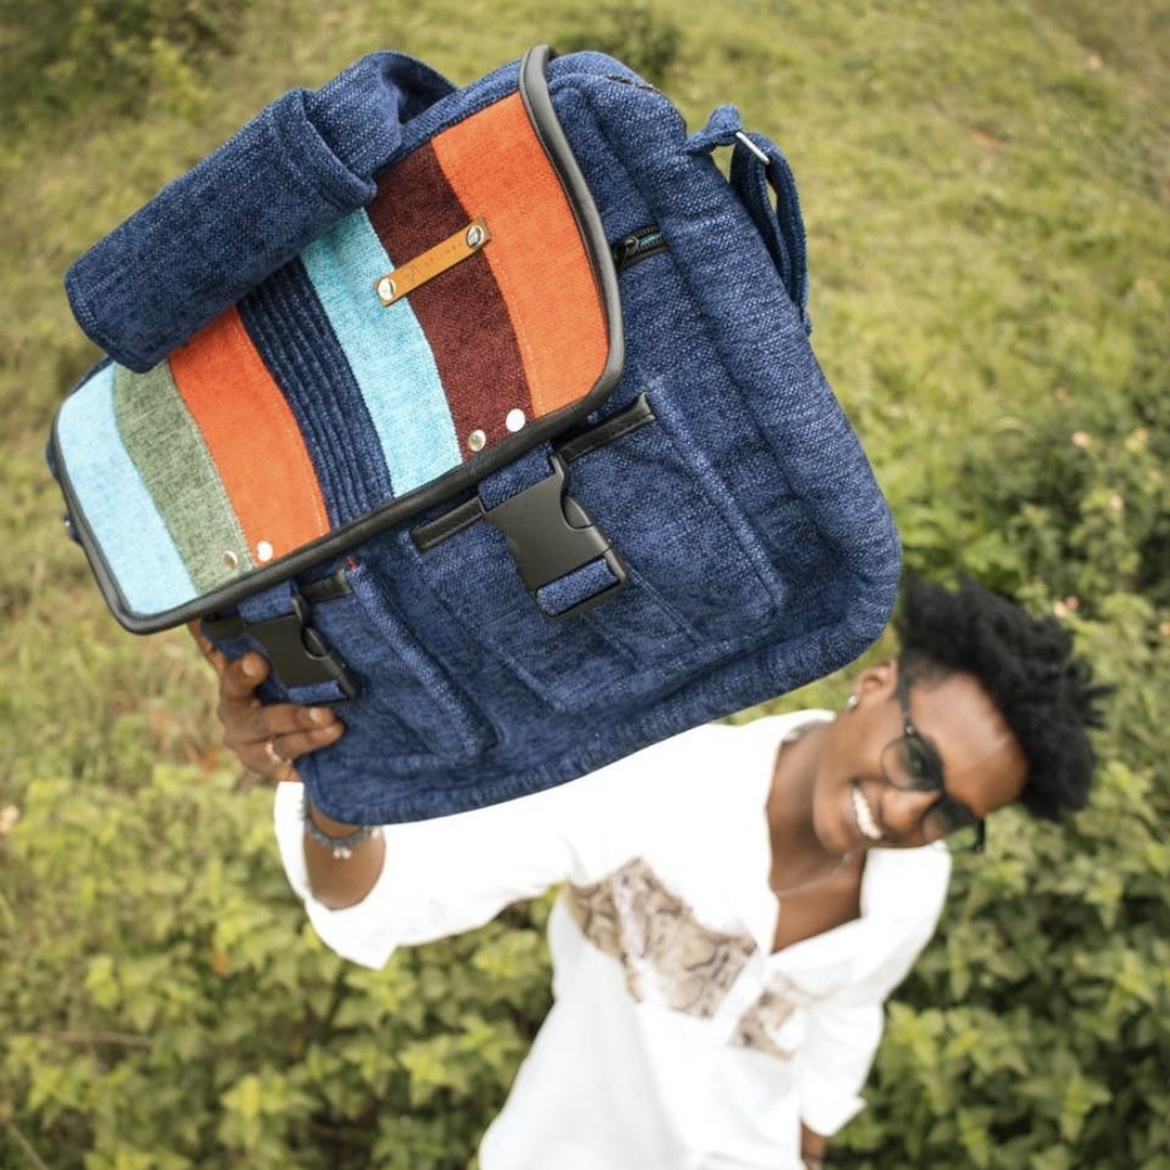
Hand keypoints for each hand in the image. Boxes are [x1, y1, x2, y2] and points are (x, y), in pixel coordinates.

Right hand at [188, 620, 344, 782]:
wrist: (275, 738)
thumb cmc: (268, 688)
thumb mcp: (259, 664)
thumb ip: (244, 637)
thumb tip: (219, 600)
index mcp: (231, 692)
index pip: (231, 680)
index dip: (241, 673)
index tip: (259, 661)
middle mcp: (237, 723)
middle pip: (259, 722)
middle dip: (292, 716)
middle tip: (325, 709)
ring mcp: (253, 751)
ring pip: (281, 746)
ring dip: (309, 736)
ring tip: (336, 724)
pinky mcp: (273, 770)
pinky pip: (293, 766)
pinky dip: (314, 754)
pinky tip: (335, 741)